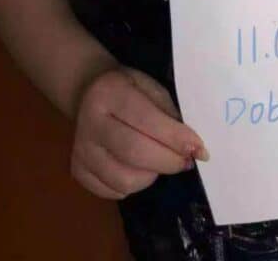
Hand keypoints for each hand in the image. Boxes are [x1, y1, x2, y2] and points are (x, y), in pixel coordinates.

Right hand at [70, 65, 208, 199]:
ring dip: (152, 176)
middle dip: (168, 161)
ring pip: (124, 179)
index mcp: (110, 93)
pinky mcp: (77, 170)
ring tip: (159, 161)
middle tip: (186, 161)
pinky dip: (133, 186)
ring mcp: (80, 150)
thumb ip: (168, 112)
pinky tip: (139, 168)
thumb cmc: (128, 88)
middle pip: (134, 153)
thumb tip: (191, 146)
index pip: (146, 120)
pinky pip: (113, 192)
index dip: (176, 138)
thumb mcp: (150, 86)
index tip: (200, 150)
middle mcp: (90, 122)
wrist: (87, 91)